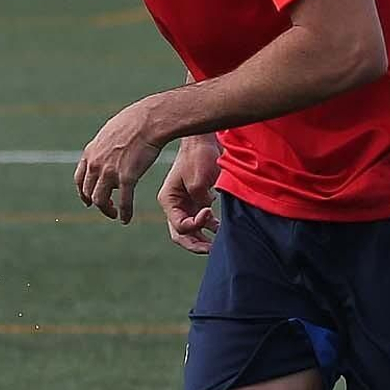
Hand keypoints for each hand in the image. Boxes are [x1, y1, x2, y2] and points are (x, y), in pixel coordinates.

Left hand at [75, 98, 167, 222]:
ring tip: (114, 215)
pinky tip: (126, 220)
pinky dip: (124, 214)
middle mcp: (96, 164)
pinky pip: (123, 202)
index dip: (83, 192)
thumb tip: (107, 151)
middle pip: (89, 192)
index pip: (80, 179)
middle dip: (96, 203)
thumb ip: (105, 146)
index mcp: (91, 152)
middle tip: (107, 208)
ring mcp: (110, 172)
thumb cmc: (134, 122)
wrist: (149, 120)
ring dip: (107, 211)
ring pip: (101, 201)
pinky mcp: (127, 178)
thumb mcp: (110, 132)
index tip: (89, 200)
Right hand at [158, 135, 220, 252]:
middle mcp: (174, 204)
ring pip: (191, 230)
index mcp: (168, 200)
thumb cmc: (198, 157)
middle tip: (210, 249)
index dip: (195, 224)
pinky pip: (202, 220)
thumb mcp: (198, 181)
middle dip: (195, 244)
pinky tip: (221, 230)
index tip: (209, 211)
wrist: (205, 139)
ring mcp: (185, 203)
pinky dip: (210, 226)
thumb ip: (200, 202)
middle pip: (180, 233)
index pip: (179, 225)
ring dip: (202, 239)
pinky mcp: (197, 200)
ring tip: (216, 246)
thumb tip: (207, 214)